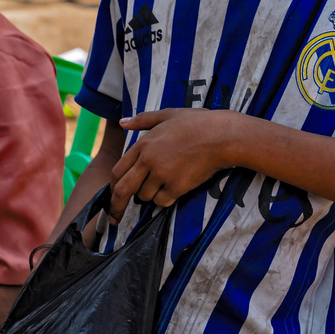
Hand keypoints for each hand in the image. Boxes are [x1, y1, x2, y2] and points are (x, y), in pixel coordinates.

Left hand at [112, 108, 246, 219]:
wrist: (222, 136)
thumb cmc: (197, 123)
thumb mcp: (167, 115)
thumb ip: (142, 120)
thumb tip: (122, 122)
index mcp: (142, 144)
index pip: (117, 171)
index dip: (112, 186)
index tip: (111, 196)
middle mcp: (148, 161)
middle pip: (123, 190)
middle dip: (116, 206)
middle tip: (113, 218)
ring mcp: (162, 174)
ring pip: (145, 196)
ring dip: (149, 196)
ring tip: (162, 184)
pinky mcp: (178, 186)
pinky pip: (162, 201)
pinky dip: (164, 200)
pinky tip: (173, 189)